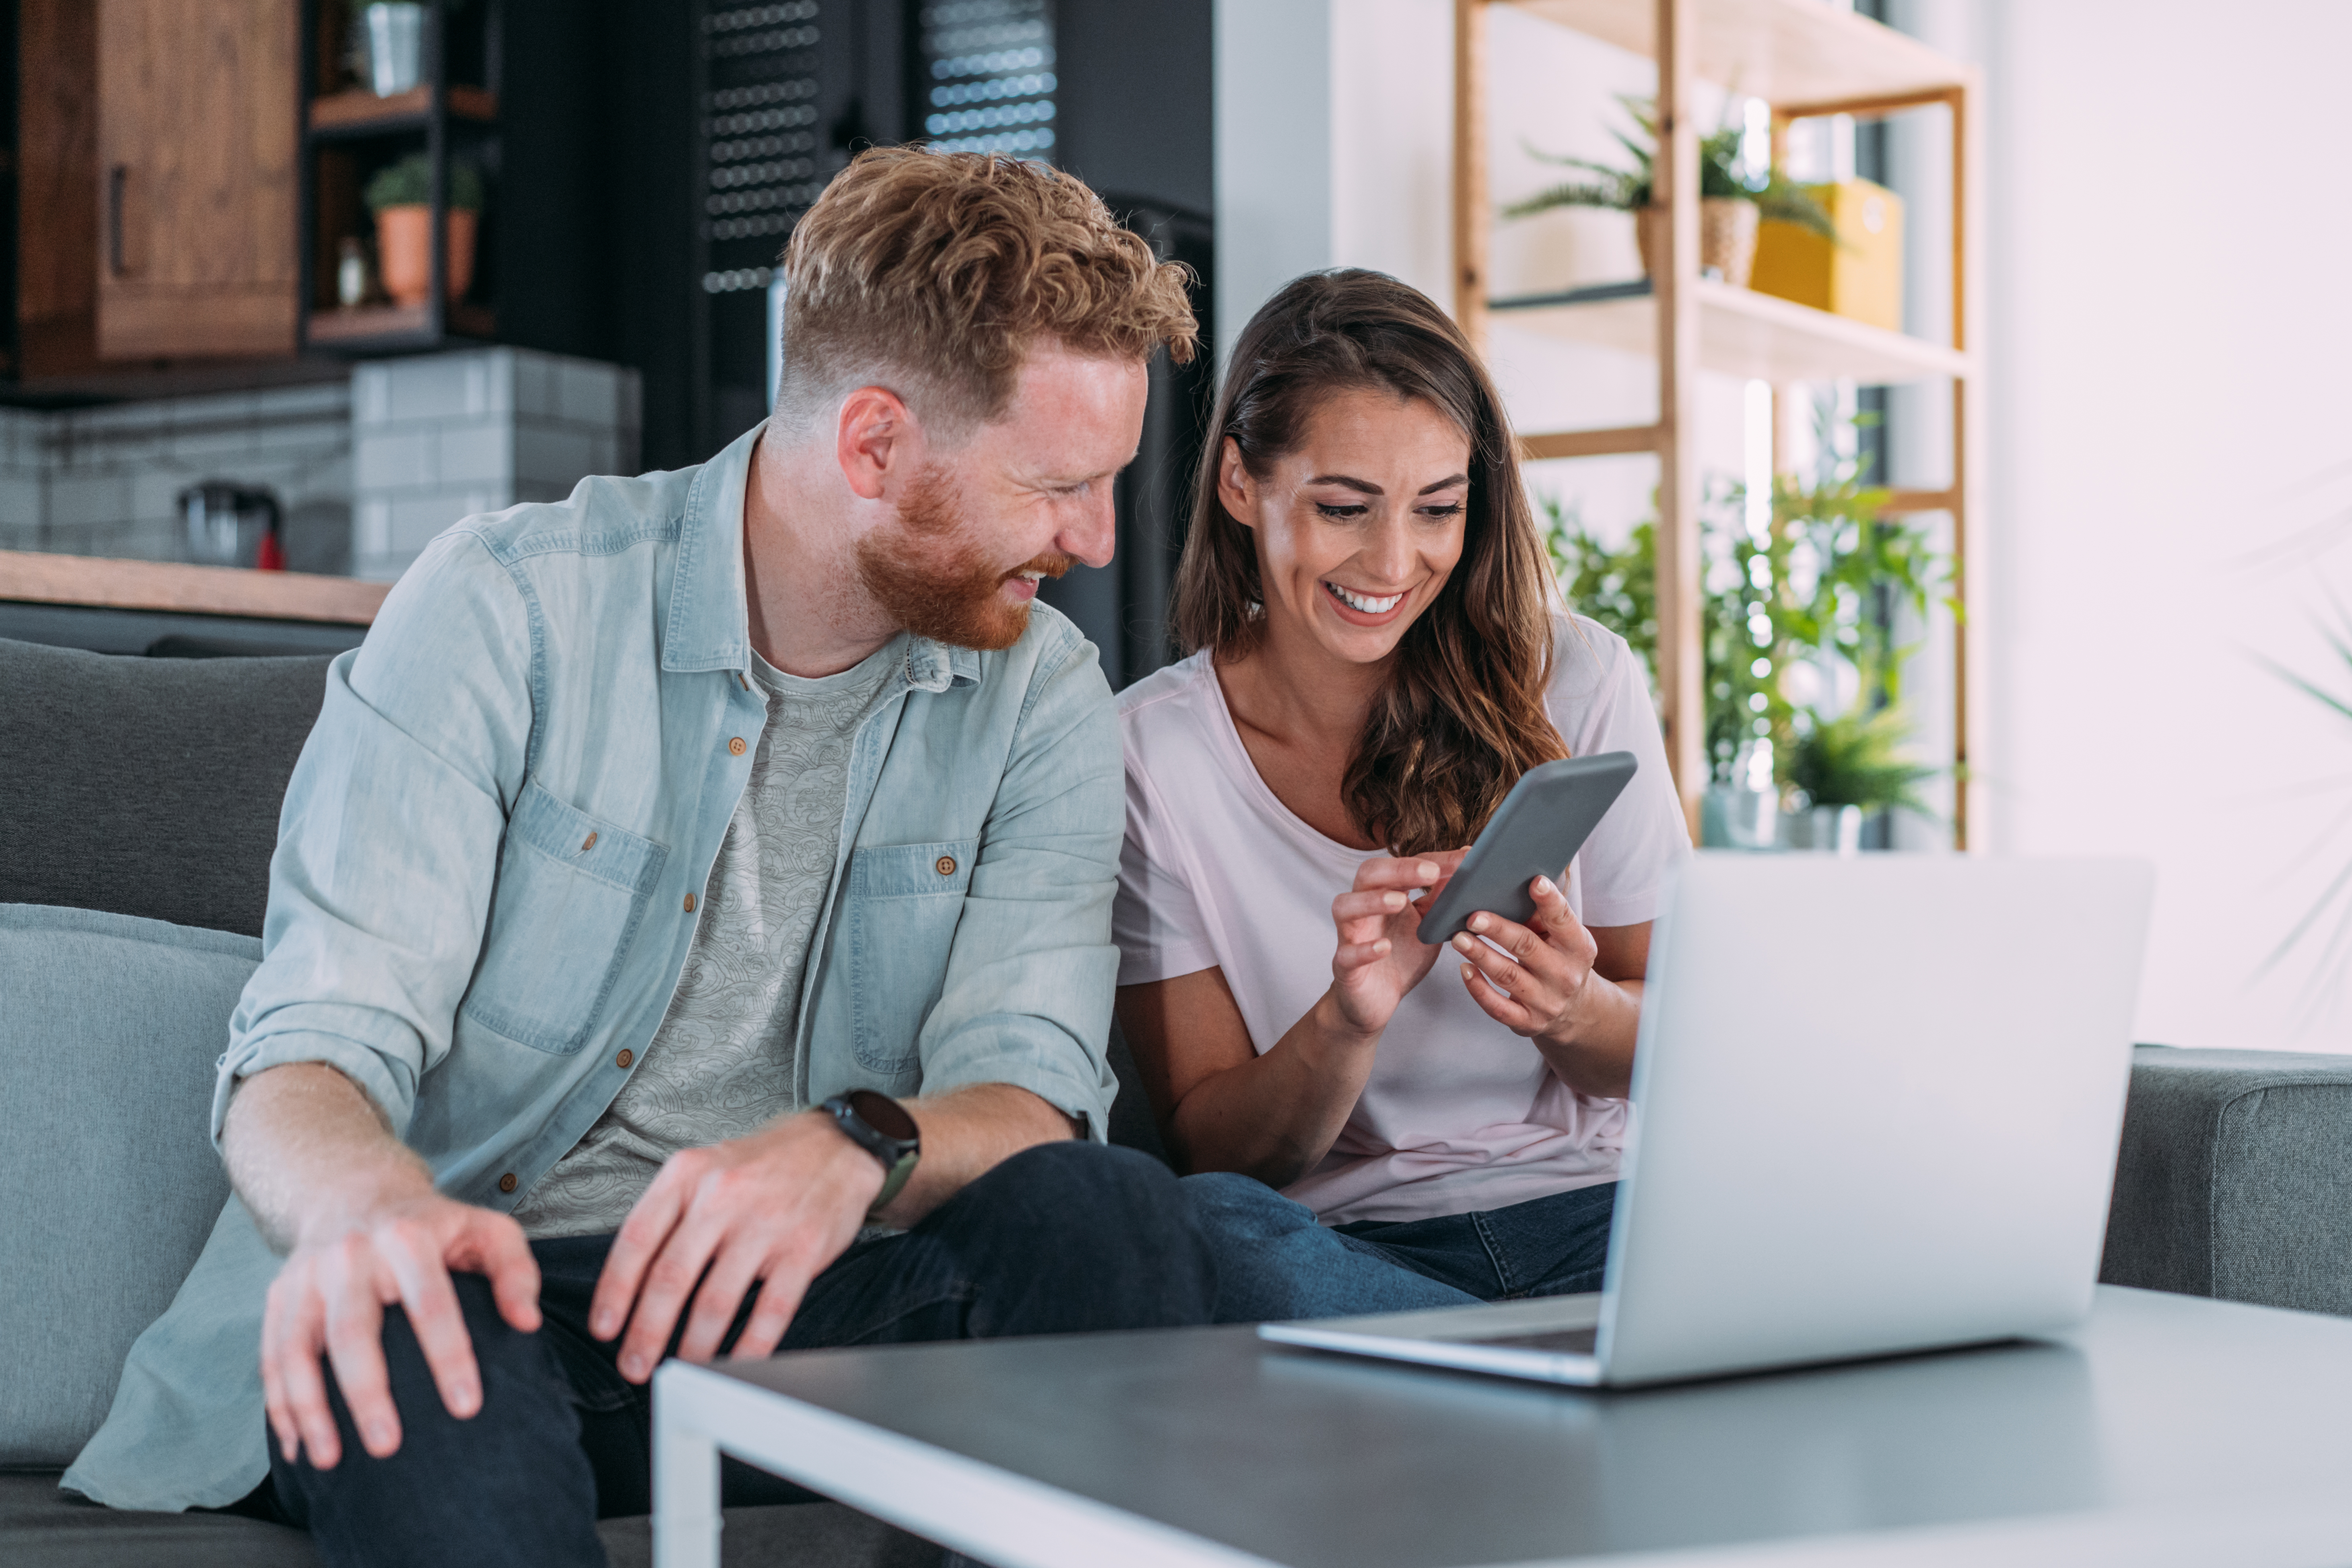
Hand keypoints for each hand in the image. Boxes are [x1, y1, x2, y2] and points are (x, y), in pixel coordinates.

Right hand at [260, 1188, 539, 1468]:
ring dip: (311, 1409)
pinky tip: (298, 1445)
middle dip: (368, 1393)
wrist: (356, 1194)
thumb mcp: (486, 1230)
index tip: (466, 1406)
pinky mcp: (279, 1298)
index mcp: (407, 1238)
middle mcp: (350, 1255)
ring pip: (299, 1349)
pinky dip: (281, 1405)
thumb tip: (527, 1323)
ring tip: (330, 1459)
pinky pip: (272, 1357)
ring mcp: (306, 1277)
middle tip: (389, 1447)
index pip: (431, 1303)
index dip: (449, 1356)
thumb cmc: (433, 1226)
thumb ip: (514, 1271)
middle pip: (353, 1331)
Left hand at [590, 1111, 884, 1381]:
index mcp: (688, 1175)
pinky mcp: (803, 1247)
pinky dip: (751, 1346)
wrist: (835, 1144)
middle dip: (647, 1332)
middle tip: (635, 1366)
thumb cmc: (761, 1165)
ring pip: (717, 1300)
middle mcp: (722, 1195)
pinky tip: (737, 1364)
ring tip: (683, 1370)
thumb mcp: (704, 1169)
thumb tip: (633, 1283)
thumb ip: (669, 1216)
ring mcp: (765, 1222)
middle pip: (671, 1277)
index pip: (637, 1239)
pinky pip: (772, 1309)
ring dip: (694, 1347)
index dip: (615, 1291)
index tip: (604, 1328)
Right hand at [1325, 849, 1468, 1038]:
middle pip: (1367, 875)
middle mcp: (1363, 908)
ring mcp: (1350, 936)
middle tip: (1430, 873)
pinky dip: (1364, 949)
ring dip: (1371, 901)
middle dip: (1398, 870)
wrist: (1376, 1000)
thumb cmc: (1401, 956)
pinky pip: (1346, 954)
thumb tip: (1466, 866)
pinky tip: (1384, 947)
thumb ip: (1440, 899)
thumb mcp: (1427, 925)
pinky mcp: (1345, 967)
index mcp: (1384, 893)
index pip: (1402, 866)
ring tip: (1399, 901)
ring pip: (1345, 907)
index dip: (1431, 862)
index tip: (1463, 859)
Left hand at [1450, 874, 1605, 1044]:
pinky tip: (1464, 969)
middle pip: (1527, 946)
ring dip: (1481, 955)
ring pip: (1508, 976)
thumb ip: (1543, 916)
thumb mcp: (1563, 939)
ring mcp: (1546, 1001)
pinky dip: (1478, 988)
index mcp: (1578, 947)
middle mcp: (1565, 975)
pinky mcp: (1527, 1022)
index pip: (1564, 920)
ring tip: (1458, 938)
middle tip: (1472, 916)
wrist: (1573, 1011)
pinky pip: (1497, 1007)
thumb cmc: (1559, 960)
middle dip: (1498, 929)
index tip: (1534, 881)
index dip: (1550, 901)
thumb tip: (1513, 882)